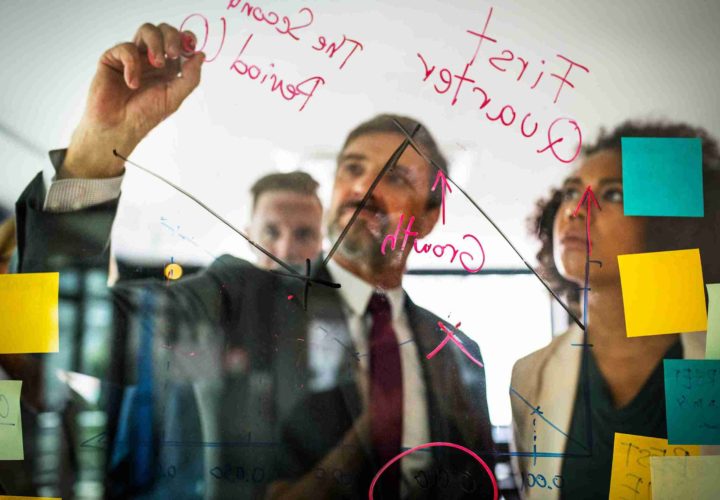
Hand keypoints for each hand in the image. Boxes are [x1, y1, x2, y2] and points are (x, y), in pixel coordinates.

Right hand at [61, 23, 204, 178]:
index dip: (186, 39)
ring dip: (156, 43)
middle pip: (164, 30)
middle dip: (172, 38)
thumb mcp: (175, 97)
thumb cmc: (145, 115)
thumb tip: (201, 55)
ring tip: (157, 64)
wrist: (119, 127)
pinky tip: (132, 83)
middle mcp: (151, 59)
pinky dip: (132, 63)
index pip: (180, 42)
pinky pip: (126, 48)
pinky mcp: (113, 58)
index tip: (189, 47)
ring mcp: (133, 57)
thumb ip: (190, 77)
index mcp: (168, 68)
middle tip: (174, 54)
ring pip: (147, 30)